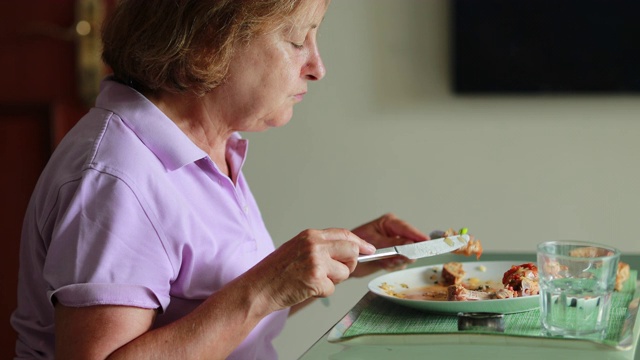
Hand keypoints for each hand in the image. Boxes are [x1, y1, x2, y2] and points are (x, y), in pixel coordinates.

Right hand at [244, 228, 374, 313]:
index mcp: (310, 235)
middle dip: (350, 263)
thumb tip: (345, 251)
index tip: (369, 250)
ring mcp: (316, 261)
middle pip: (351, 250)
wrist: (258, 288)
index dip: (360, 243)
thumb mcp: (296, 248)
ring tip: (312, 280)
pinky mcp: (315, 279)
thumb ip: (319, 246)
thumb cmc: (274, 271)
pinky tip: (306, 288)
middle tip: (336, 272)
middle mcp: (315, 245)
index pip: (344, 234)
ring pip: (345, 272)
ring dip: (333, 281)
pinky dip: (322, 293)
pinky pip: (332, 289)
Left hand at [350, 213, 428, 276]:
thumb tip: (409, 243)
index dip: (417, 236)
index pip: (407, 229)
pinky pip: (402, 263)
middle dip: (404, 252)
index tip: (427, 242)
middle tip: (393, 258)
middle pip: (411, 242)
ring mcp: (396, 244)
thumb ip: (391, 243)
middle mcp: (394, 232)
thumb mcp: (372, 242)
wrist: (345, 259)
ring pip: (407, 254)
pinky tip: (383, 263)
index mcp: (389, 223)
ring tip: (384, 261)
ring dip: (397, 260)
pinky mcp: (395, 256)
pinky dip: (393, 265)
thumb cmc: (353, 245)